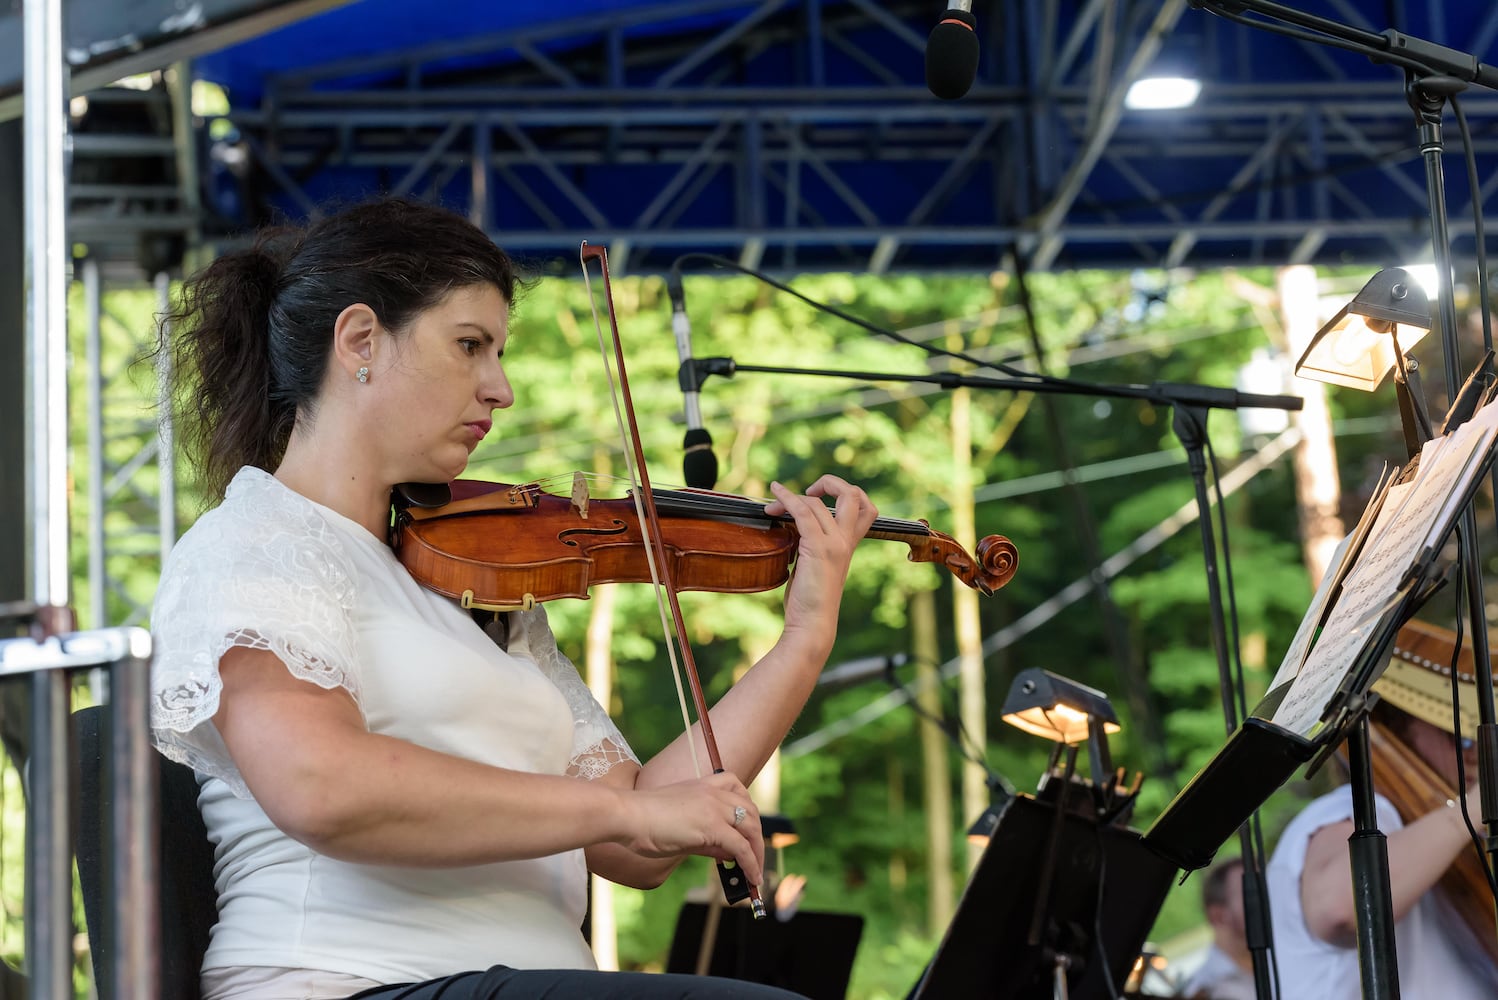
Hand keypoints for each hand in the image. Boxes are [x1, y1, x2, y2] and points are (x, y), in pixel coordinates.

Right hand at [617, 772, 764, 887]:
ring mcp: (714, 807)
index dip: (747, 809)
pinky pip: (741, 847)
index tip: (747, 827)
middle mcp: (713, 793)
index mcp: (702, 785)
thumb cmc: (642, 821)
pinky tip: (751, 877)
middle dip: (757, 837)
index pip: (736, 788)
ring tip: (756, 874)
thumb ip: (707, 839)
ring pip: (750, 828)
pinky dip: (750, 863)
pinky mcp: (712, 826)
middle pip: (750, 811)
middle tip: (756, 858)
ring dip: (757, 853)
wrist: (626, 815)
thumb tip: (729, 853)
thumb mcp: (682, 827)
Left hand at [764, 475, 877, 641]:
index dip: (847, 494)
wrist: (812, 624)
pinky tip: (775, 492)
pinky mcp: (818, 548)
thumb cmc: (810, 602)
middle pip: (854, 495)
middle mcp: (846, 541)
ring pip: (817, 503)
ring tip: (772, 505)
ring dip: (791, 498)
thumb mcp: (814, 566)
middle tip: (809, 491)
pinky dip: (787, 498)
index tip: (821, 498)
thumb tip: (792, 526)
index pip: (866, 509)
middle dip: (831, 482)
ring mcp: (834, 544)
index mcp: (849, 545)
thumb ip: (811, 545)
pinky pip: (803, 512)